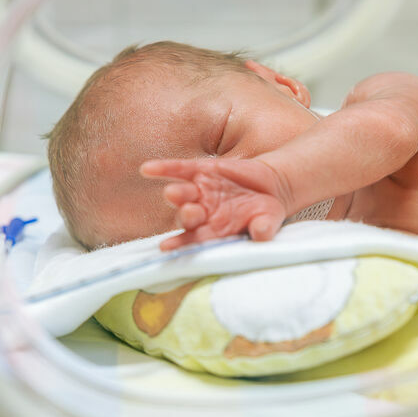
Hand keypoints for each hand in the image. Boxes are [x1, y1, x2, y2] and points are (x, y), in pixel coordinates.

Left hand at [140, 157, 288, 250]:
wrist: (271, 186)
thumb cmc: (265, 212)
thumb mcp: (269, 220)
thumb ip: (264, 228)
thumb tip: (261, 234)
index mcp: (215, 231)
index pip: (195, 239)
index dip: (182, 244)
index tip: (167, 248)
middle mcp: (202, 213)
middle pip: (188, 216)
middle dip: (187, 216)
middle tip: (189, 213)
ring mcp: (200, 191)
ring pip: (184, 194)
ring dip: (178, 194)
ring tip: (172, 193)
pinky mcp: (201, 170)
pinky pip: (179, 169)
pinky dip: (164, 168)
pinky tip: (147, 169)